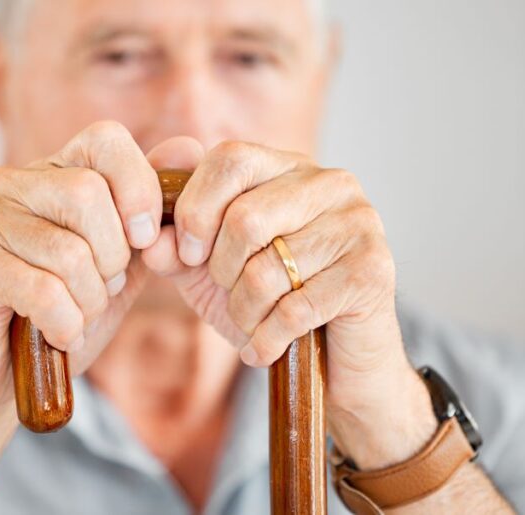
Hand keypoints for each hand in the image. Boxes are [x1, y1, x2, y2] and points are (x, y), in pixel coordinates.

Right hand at [0, 120, 161, 422]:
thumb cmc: (63, 314)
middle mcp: (6, 183)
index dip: (139, 188)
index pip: (105, 139)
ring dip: (89, 299)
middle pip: (88, 194)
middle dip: (112, 258)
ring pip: (69, 250)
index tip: (144, 238)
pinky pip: (44, 291)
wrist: (4, 377)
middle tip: (100, 288)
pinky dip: (66, 323)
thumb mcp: (121, 261)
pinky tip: (57, 333)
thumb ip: (151, 212)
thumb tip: (188, 147)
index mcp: (47, 172)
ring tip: (75, 314)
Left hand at [142, 139, 436, 468]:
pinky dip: (266, 339)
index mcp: (288, 167)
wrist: (333, 362)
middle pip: (244, 217)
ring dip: (244, 312)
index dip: (195, 209)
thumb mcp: (210, 273)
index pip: (229, 158)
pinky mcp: (373, 269)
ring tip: (251, 324)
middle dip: (221, 271)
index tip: (188, 254)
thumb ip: (176, 249)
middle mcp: (329, 184)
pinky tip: (263, 348)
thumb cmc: (270, 305)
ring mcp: (358, 223)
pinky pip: (295, 307)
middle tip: (230, 295)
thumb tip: (151, 239)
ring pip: (267, 269)